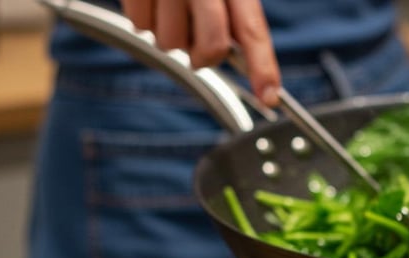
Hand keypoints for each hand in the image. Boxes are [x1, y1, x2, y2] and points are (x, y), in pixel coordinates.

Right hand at [121, 0, 280, 105]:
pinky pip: (139, 25)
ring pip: (170, 43)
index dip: (263, 67)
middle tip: (197, 45)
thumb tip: (235, 55)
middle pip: (212, 47)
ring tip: (169, 3)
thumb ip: (233, 13)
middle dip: (204, 56)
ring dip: (170, 33)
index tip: (269, 98)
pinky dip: (143, 18)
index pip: (252, 30)